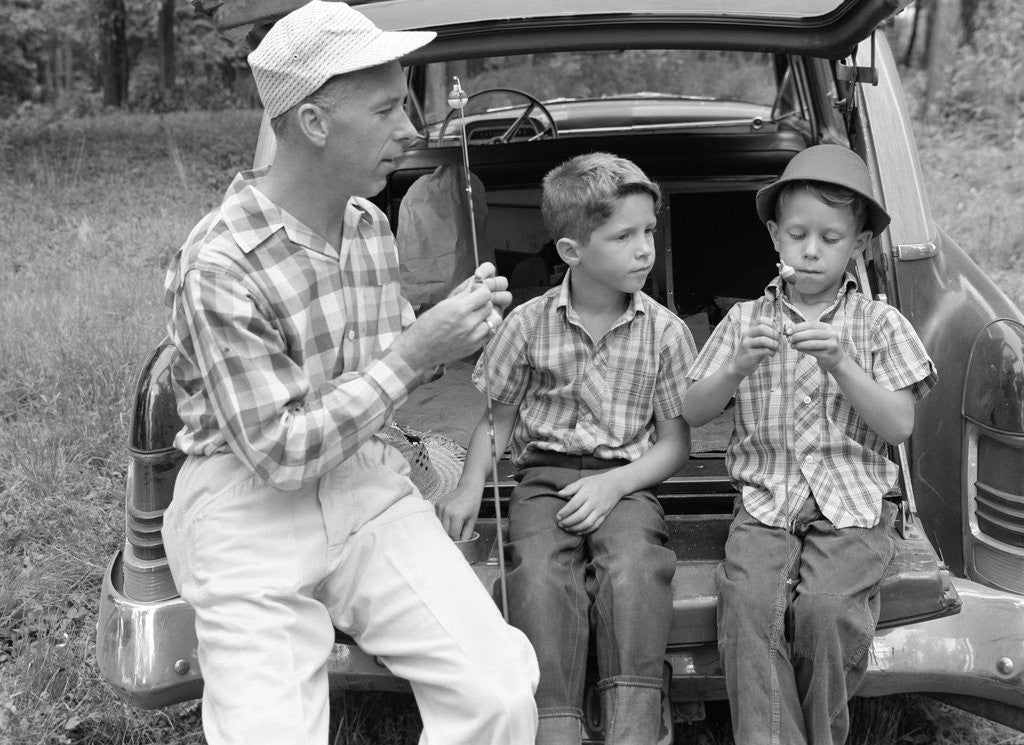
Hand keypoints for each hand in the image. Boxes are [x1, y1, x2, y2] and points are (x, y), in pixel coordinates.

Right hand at [392, 263, 510, 371]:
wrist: (419, 351)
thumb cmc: (426, 326)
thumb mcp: (442, 305)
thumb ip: (462, 295)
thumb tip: (475, 283)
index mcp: (458, 310)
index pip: (485, 293)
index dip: (480, 291)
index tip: (474, 292)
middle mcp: (468, 324)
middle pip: (490, 306)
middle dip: (483, 302)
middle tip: (474, 304)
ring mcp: (473, 338)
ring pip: (494, 320)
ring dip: (487, 316)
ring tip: (477, 316)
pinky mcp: (475, 347)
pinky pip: (490, 333)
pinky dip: (486, 328)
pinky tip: (475, 327)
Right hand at [435, 484, 481, 539]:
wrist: (469, 488)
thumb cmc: (473, 503)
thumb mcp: (473, 520)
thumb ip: (467, 534)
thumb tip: (461, 544)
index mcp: (457, 515)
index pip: (453, 535)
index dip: (457, 539)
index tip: (460, 539)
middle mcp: (447, 511)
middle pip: (445, 531)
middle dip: (451, 535)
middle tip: (456, 535)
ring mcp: (441, 507)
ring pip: (440, 525)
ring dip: (446, 529)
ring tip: (453, 526)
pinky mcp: (437, 504)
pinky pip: (438, 518)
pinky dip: (442, 521)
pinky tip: (449, 519)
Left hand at [555, 472, 625, 534]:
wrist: (616, 484)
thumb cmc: (596, 482)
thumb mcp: (583, 481)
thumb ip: (570, 488)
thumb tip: (559, 494)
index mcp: (587, 492)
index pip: (574, 504)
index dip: (565, 512)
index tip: (558, 516)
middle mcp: (594, 502)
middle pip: (580, 516)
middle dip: (568, 522)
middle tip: (560, 524)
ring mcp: (600, 510)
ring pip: (587, 523)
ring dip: (575, 528)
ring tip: (566, 528)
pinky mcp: (605, 515)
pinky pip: (595, 526)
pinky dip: (585, 531)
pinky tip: (577, 531)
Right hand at [729, 315, 779, 377]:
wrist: (741, 366)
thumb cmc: (754, 352)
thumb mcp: (759, 342)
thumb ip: (768, 336)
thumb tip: (781, 332)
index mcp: (750, 330)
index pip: (761, 320)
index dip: (772, 324)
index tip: (778, 331)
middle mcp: (746, 335)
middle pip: (762, 328)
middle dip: (774, 334)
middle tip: (779, 341)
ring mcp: (746, 344)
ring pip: (763, 340)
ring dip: (774, 344)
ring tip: (777, 349)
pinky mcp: (749, 354)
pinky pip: (764, 350)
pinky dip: (771, 352)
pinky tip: (772, 354)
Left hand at [787, 321, 844, 370]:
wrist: (836, 360)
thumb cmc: (823, 346)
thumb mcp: (818, 337)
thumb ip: (805, 332)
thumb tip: (789, 331)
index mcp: (828, 327)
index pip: (811, 324)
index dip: (798, 327)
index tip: (788, 331)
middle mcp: (832, 335)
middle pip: (812, 333)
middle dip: (798, 335)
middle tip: (789, 339)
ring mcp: (831, 345)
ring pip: (812, 343)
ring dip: (799, 344)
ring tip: (792, 345)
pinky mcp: (828, 355)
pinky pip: (813, 352)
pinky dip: (803, 350)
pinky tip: (797, 349)